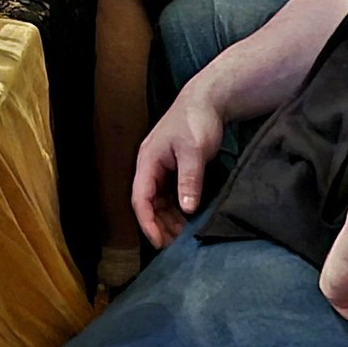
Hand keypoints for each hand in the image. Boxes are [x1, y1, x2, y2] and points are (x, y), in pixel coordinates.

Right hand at [131, 78, 225, 248]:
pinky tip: (190, 220)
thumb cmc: (196, 120)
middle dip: (159, 226)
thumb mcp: (194, 150)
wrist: (207, 101)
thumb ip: (190, 179)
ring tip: (185, 236)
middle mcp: (151, 168)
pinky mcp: (174, 170)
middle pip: (148, 204)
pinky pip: (171, 196)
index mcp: (148, 161)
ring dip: (169, 220)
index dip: (147, 222)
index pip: (140, 199)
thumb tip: (187, 208)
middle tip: (176, 245)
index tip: (159, 242)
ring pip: (160, 202)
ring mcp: (162, 169)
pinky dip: (178, 210)